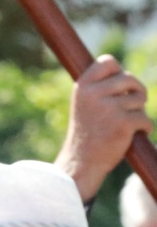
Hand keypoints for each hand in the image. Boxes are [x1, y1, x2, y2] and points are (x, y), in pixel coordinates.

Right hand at [57, 54, 153, 201]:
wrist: (80, 165)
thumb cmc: (86, 134)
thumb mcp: (85, 105)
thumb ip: (101, 88)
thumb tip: (126, 76)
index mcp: (82, 87)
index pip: (108, 61)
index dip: (117, 72)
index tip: (117, 87)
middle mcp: (93, 94)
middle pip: (130, 78)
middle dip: (135, 92)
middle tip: (128, 107)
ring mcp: (109, 108)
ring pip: (140, 99)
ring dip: (138, 111)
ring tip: (123, 125)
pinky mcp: (123, 123)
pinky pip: (145, 118)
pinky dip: (143, 128)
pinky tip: (130, 136)